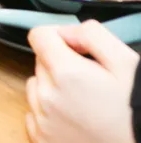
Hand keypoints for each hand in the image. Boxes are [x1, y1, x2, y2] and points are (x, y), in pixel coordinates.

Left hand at [26, 20, 138, 142]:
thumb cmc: (137, 111)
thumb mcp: (126, 62)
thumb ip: (92, 35)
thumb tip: (66, 32)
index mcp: (65, 73)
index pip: (38, 35)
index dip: (58, 36)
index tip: (75, 47)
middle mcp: (47, 97)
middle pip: (40, 62)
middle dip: (60, 64)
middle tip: (91, 80)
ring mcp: (43, 121)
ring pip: (35, 87)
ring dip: (53, 88)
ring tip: (85, 101)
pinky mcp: (42, 139)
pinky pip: (33, 114)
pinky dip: (49, 113)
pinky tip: (76, 118)